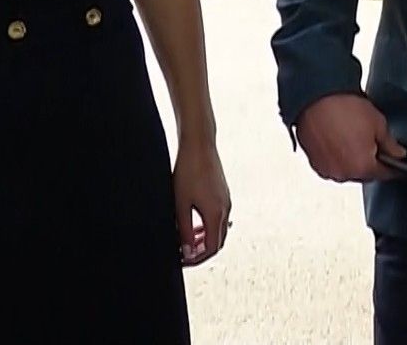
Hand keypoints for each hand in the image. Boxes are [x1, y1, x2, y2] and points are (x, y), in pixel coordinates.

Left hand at [172, 141, 230, 266]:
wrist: (199, 145)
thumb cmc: (188, 171)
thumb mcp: (180, 205)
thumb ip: (184, 231)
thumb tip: (186, 251)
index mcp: (216, 214)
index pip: (210, 248)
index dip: (196, 258)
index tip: (181, 260)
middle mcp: (225, 209)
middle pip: (217, 242)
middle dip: (200, 252)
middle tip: (183, 255)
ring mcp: (226, 201)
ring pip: (218, 230)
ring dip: (203, 239)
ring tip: (186, 241)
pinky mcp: (223, 194)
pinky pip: (218, 218)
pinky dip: (207, 227)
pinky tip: (194, 224)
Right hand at [296, 93, 403, 182]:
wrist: (314, 98)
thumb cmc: (343, 108)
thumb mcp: (378, 123)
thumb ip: (390, 144)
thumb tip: (398, 153)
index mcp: (362, 167)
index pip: (385, 174)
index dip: (394, 168)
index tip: (398, 164)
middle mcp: (344, 174)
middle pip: (365, 174)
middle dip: (372, 162)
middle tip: (374, 144)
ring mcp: (327, 170)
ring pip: (348, 171)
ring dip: (354, 161)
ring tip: (353, 139)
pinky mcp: (315, 164)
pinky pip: (333, 166)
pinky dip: (339, 159)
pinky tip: (340, 142)